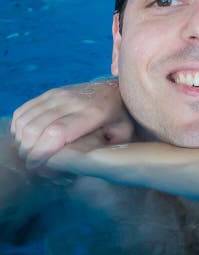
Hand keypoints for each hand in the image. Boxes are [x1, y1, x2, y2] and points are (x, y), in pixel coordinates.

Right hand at [12, 80, 132, 167]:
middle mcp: (73, 101)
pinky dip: (19, 128)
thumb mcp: (124, 133)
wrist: (114, 88)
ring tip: (31, 153)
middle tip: (33, 164)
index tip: (37, 166)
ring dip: (22, 140)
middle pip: (35, 128)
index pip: (57, 133)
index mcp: (94, 112)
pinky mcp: (50, 92)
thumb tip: (88, 165)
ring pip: (26, 120)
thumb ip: (111, 150)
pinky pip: (23, 111)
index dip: (41, 152)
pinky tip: (28, 138)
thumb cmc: (120, 116)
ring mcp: (59, 94)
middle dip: (28, 151)